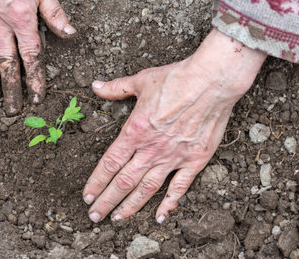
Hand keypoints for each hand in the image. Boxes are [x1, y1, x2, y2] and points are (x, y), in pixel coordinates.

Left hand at [83, 29, 265, 222]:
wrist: (211, 81)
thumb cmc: (176, 79)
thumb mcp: (140, 81)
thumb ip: (116, 88)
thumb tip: (96, 85)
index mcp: (135, 131)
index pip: (109, 164)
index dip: (96, 182)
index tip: (87, 196)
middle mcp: (151, 149)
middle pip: (124, 182)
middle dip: (107, 201)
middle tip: (94, 216)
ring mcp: (173, 157)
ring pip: (147, 189)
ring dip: (130, 206)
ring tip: (117, 219)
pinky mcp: (194, 160)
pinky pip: (179, 187)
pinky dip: (169, 204)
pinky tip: (159, 217)